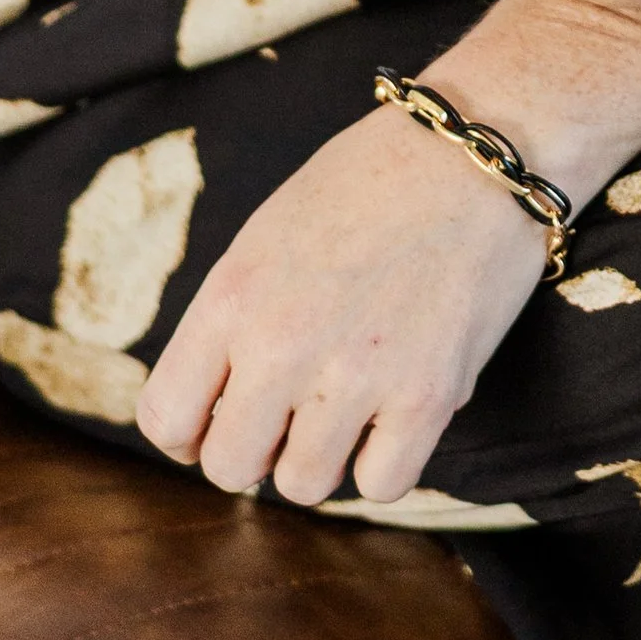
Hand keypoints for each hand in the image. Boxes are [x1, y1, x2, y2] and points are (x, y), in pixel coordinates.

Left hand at [136, 98, 548, 506]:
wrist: (476, 154)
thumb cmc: (371, 181)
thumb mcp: (270, 232)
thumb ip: (234, 317)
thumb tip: (216, 404)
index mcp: (231, 295)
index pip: (164, 420)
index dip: (193, 428)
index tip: (227, 411)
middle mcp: (280, 343)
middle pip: (230, 467)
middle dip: (260, 446)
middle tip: (297, 406)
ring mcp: (353, 375)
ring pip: (302, 486)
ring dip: (325, 454)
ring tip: (354, 401)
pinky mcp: (425, 396)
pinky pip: (381, 486)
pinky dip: (389, 461)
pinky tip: (401, 409)